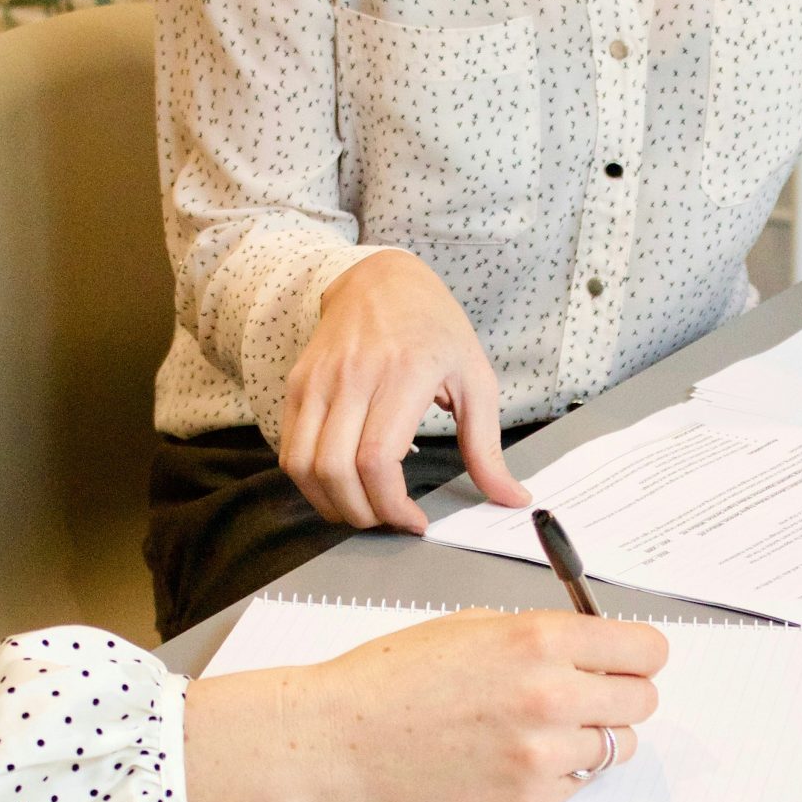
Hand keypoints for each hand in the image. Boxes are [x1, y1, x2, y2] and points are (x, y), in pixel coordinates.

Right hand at [182, 610, 667, 801]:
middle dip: (620, 693)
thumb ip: (545, 635)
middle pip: (643, 700)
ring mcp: (542, 753)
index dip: (638, 653)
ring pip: (618, 746)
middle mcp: (552, 695)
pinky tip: (518, 753)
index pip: (646, 650)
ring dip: (595, 735)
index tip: (628, 658)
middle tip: (589, 692)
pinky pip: (579, 782)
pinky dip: (562, 770)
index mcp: (541, 639)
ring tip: (548, 726)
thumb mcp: (477, 625)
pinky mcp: (527, 798)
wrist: (344, 734)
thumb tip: (597, 648)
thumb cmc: (398, 674)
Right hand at [279, 250, 530, 533]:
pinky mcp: (297, 384)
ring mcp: (318, 380)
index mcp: (403, 374)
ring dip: (330, 504)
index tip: (414, 521)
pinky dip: (310, 482)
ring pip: (303, 466)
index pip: (377, 459)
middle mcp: (353, 376)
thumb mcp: (476, 379)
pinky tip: (340, 486)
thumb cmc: (434, 328)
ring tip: (363, 509)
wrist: (381, 280)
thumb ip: (488, 447)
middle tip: (388, 521)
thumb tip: (512, 498)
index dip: (391, 505)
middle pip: (335, 471)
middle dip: (362, 514)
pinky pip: (290, 449)